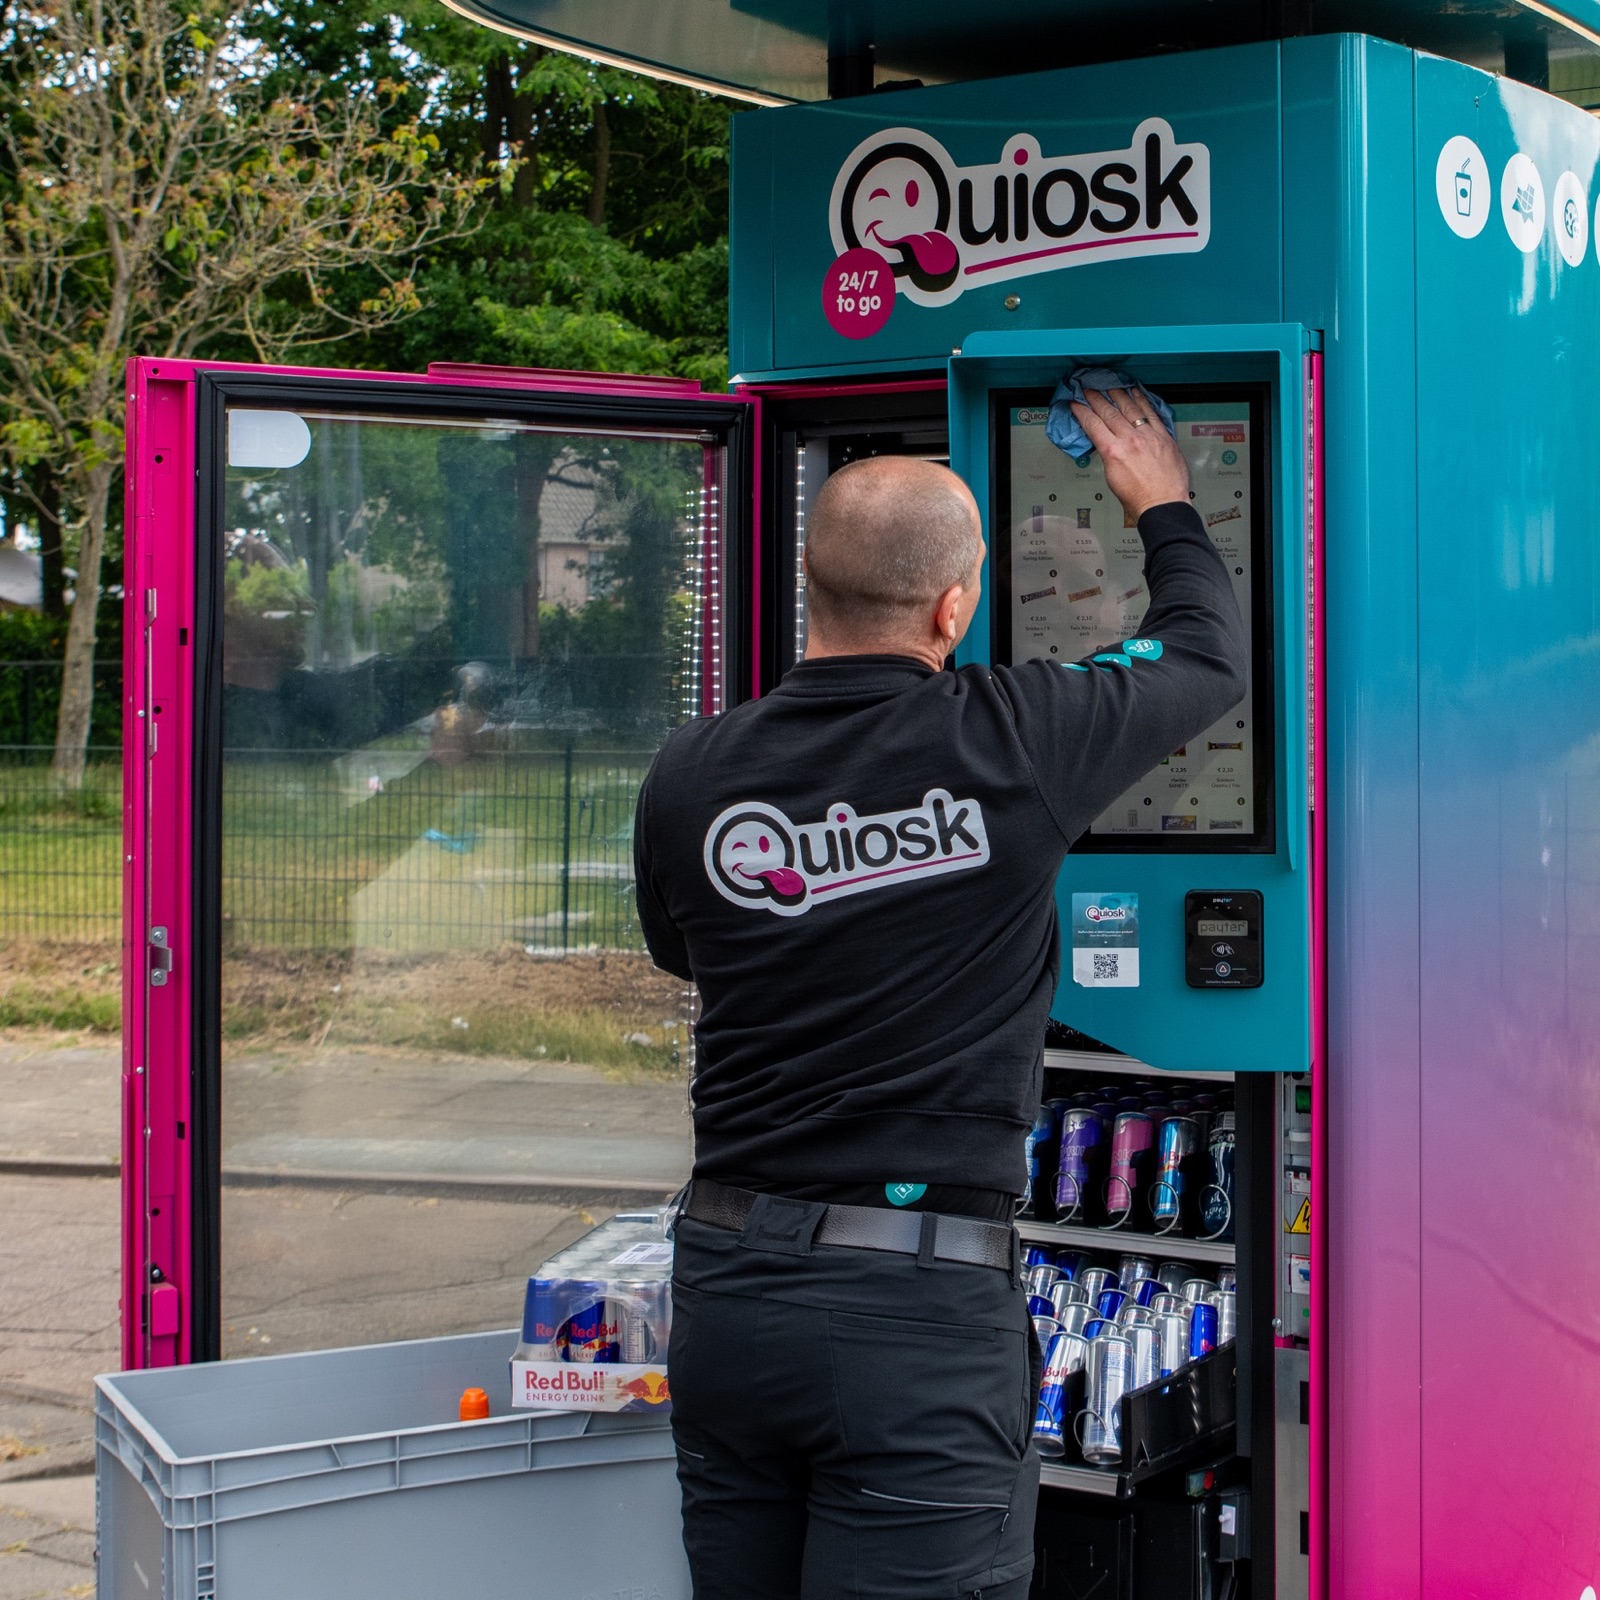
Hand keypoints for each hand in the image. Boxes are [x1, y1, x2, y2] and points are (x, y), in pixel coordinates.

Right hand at [1069, 387, 1190, 522]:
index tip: (1076, 403)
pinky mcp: (1163, 436)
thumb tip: (1108, 444)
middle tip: (1089, 388)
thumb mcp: (1112, 478)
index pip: (1094, 424)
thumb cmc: (1138, 498)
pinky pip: (1151, 413)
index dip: (1082, 411)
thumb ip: (1109, 456)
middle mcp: (1131, 440)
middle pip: (1110, 412)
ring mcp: (1148, 436)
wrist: (1162, 504)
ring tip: (1110, 385)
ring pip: (1131, 408)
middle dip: (1097, 398)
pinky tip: (1136, 392)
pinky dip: (1143, 400)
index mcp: (1114, 452)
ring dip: (1118, 394)